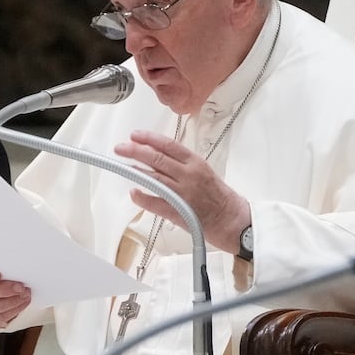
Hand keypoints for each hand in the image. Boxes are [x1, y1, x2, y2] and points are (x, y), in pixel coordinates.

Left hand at [114, 129, 251, 253]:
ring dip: (136, 171)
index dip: (149, 139)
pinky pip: (156, 203)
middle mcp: (188, 176)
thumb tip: (161, 156)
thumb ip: (183, 163)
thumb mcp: (204, 171)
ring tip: (124, 166)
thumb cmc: (220, 197)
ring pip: (154, 178)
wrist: (233, 219)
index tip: (135, 135)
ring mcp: (182, 193)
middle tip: (121, 148)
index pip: (168, 145)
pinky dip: (143, 197)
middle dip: (135, 151)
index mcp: (195, 163)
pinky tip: (134, 193)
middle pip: (157, 159)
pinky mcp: (178, 211)